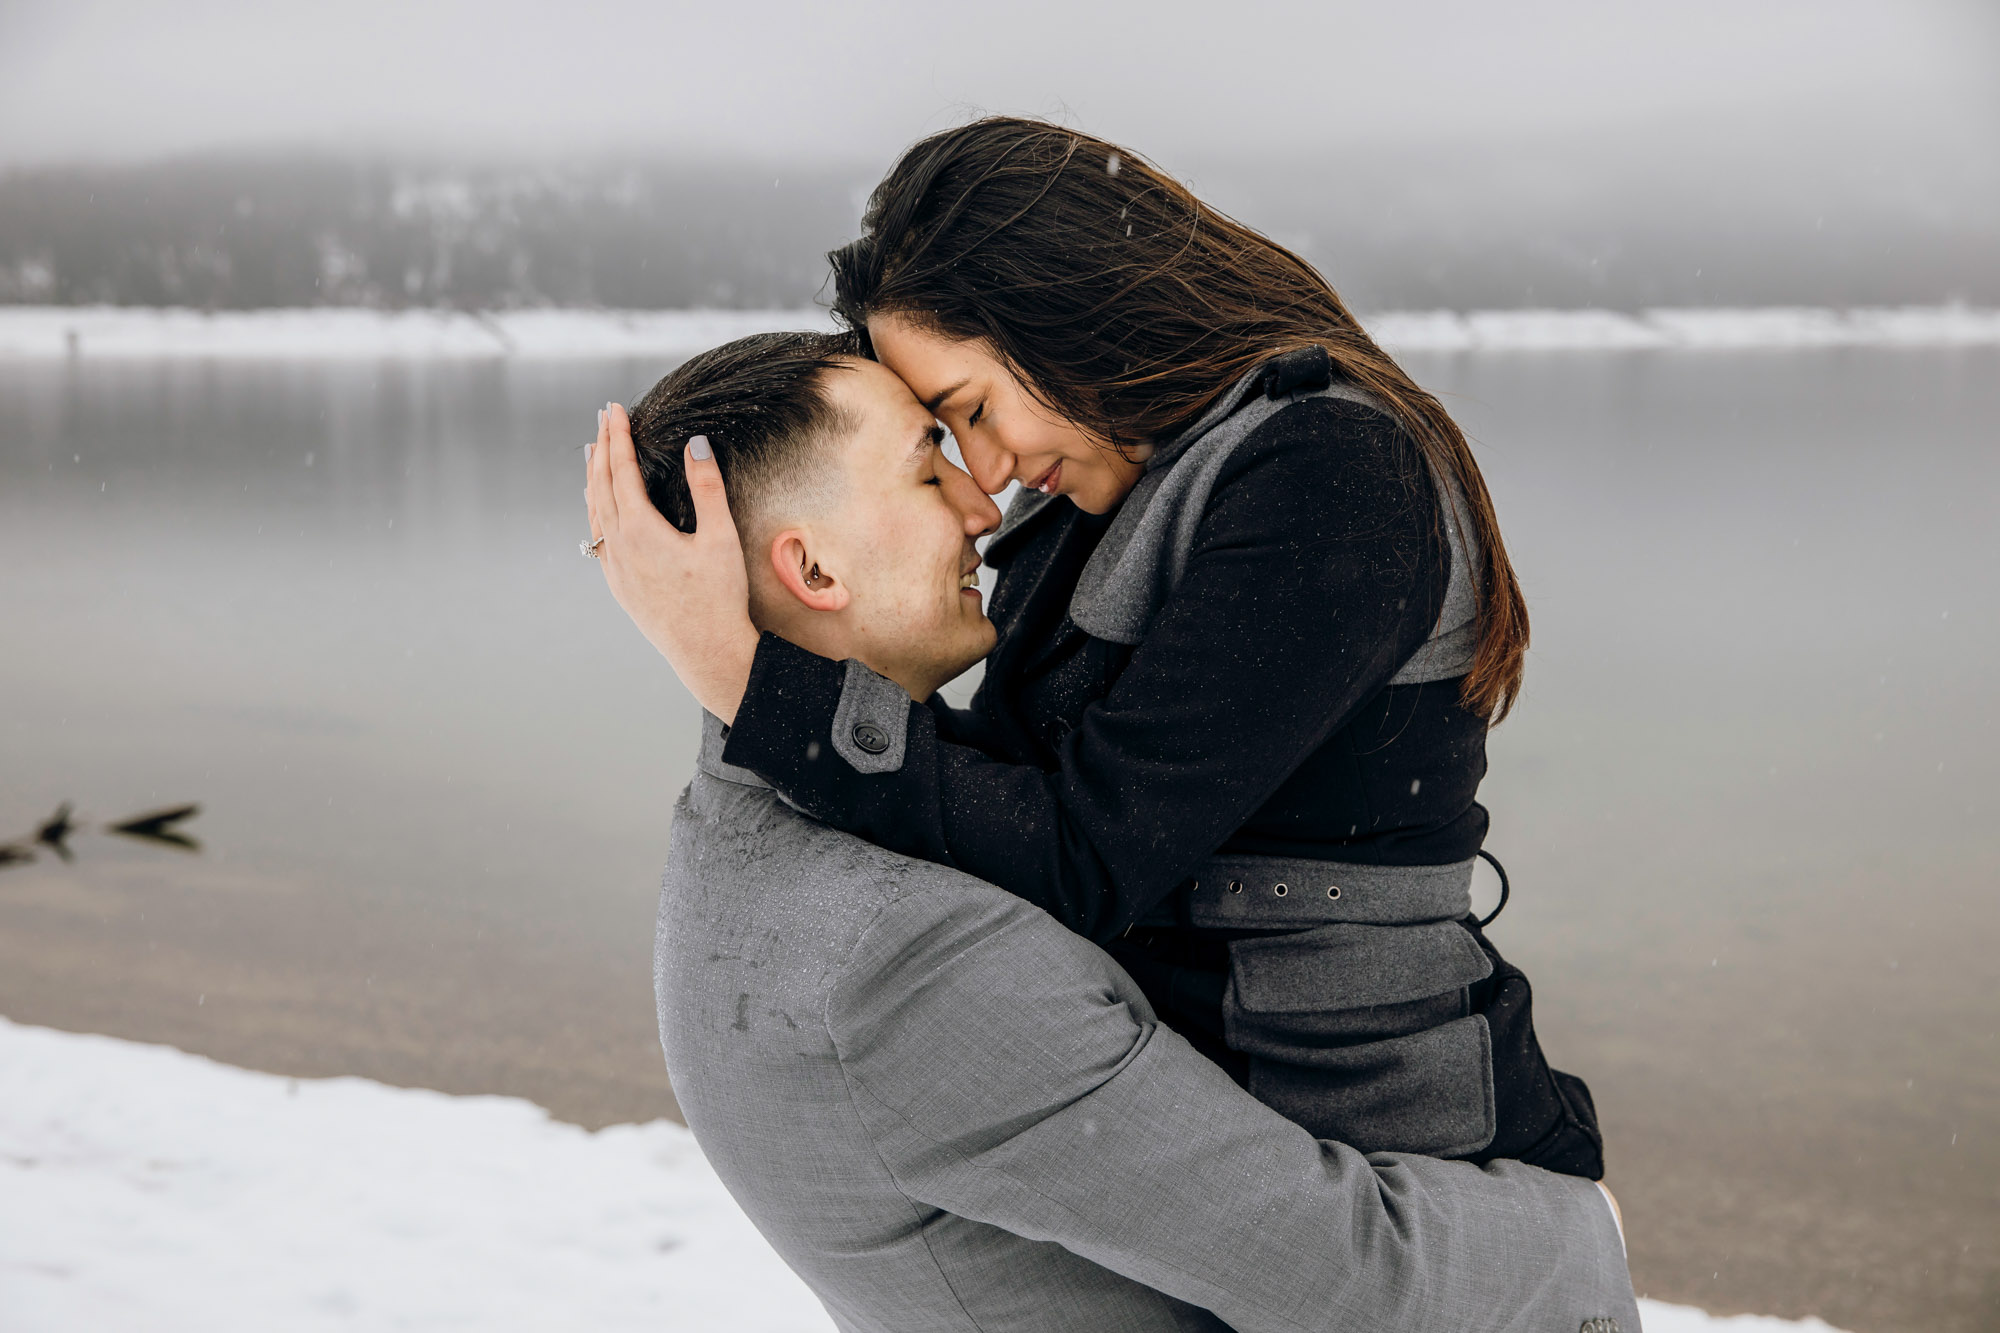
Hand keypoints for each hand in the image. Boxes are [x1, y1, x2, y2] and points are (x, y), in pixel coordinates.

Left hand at [585, 402, 758, 723]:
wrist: (705, 650)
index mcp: (640, 529)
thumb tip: (696, 444)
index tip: (616, 410)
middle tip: (603, 419)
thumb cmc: (718, 597)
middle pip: (601, 485)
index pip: (621, 470)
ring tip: (592, 453)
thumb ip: (707, 487)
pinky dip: (594, 510)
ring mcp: (613, 566)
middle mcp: (618, 546)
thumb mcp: (720, 538)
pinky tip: (597, 506)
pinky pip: (596, 536)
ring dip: (593, 478)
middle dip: (602, 449)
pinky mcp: (617, 584)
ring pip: (594, 511)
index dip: (618, 436)